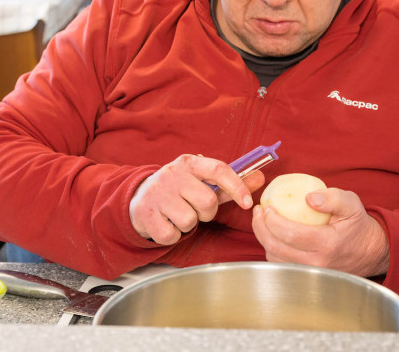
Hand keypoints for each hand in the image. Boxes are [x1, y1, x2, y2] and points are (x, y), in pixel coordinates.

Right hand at [129, 154, 265, 244]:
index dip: (237, 186)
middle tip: (195, 209)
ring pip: (190, 220)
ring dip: (189, 224)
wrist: (138, 198)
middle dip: (207, 212)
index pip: (218, 169)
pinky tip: (166, 223)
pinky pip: (173, 235)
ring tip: (178, 215)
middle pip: (208, 201)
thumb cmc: (177, 190)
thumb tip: (260, 178)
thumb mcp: (200, 181)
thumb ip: (229, 183)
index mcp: (189, 163)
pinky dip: (173, 235)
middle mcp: (172, 174)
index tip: (246, 203)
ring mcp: (157, 193)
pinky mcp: (146, 214)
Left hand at [251, 187, 388, 276]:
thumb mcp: (352, 204)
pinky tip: (270, 234)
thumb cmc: (358, 225)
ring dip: (263, 239)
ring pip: (276, 259)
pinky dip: (271, 249)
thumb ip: (332, 197)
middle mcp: (318, 264)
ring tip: (261, 220)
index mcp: (328, 245)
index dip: (272, 221)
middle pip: (277, 248)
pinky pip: (281, 264)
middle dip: (261, 228)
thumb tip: (309, 198)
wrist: (371, 252)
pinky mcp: (307, 276)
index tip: (266, 207)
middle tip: (258, 211)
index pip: (291, 234)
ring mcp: (311, 273)